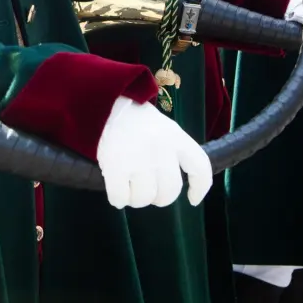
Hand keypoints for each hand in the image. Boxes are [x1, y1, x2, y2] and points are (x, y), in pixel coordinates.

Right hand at [96, 97, 212, 208]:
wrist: (103, 103)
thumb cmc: (134, 120)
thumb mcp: (164, 128)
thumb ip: (174, 153)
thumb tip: (170, 186)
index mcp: (176, 138)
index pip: (200, 168)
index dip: (199, 188)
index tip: (193, 199)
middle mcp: (161, 149)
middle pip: (169, 192)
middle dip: (158, 198)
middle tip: (147, 190)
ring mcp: (138, 159)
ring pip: (144, 198)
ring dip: (136, 199)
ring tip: (128, 187)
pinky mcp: (115, 166)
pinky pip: (121, 197)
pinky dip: (118, 199)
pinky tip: (116, 193)